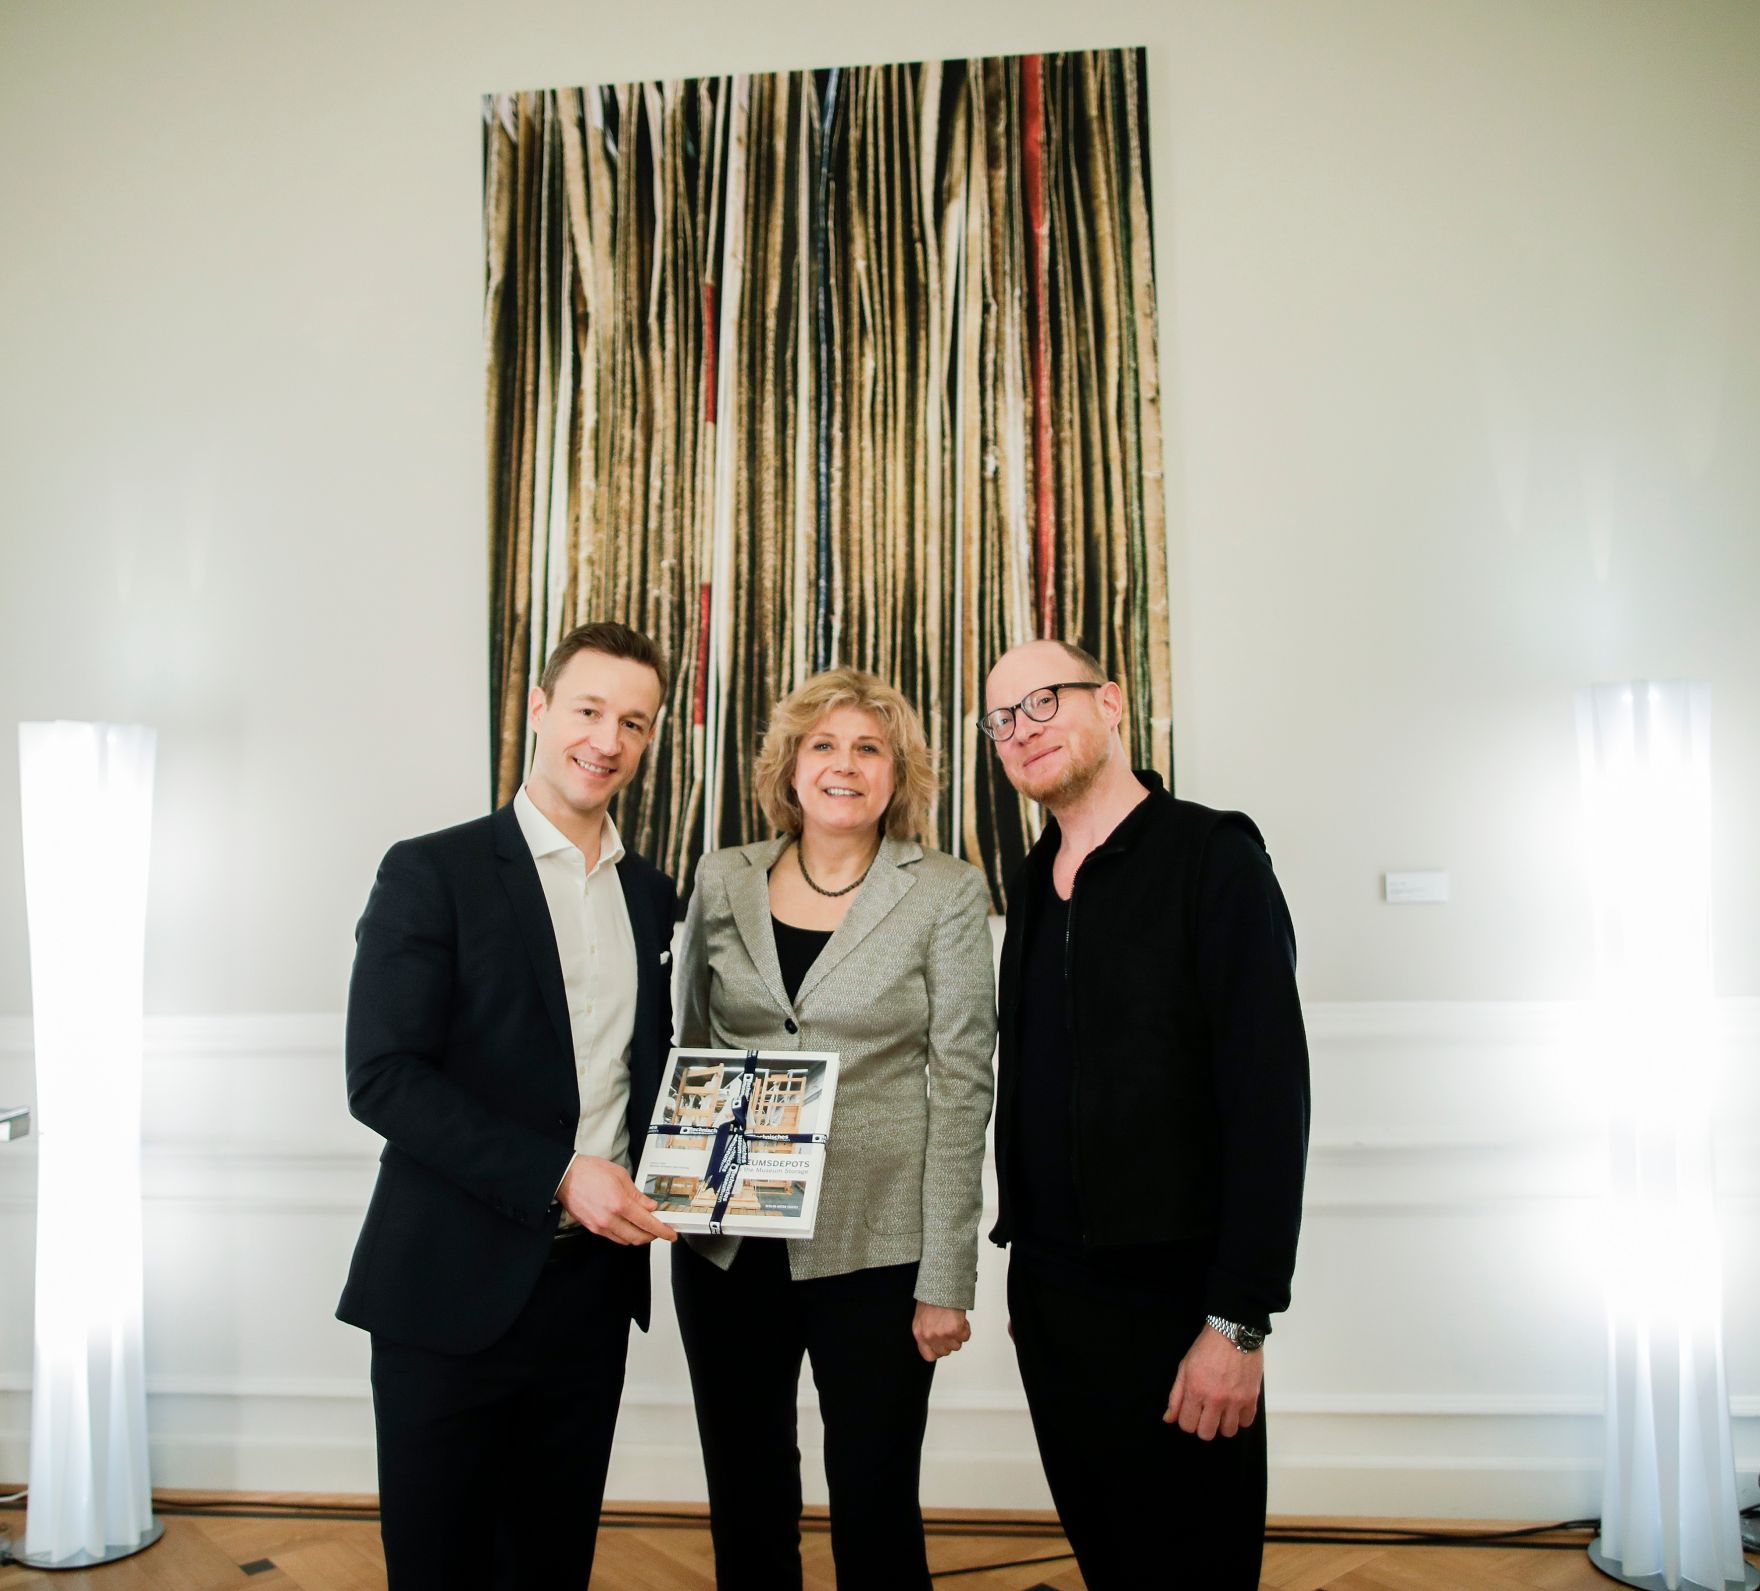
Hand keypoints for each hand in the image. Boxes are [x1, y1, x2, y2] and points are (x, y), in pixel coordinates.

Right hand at [557, 1155, 677, 1245]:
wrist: (565, 1176)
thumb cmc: (589, 1171)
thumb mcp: (620, 1175)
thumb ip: (637, 1194)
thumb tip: (650, 1206)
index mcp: (620, 1203)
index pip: (647, 1223)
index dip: (662, 1231)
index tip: (671, 1234)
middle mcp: (610, 1219)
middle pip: (638, 1237)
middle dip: (653, 1236)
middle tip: (661, 1230)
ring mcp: (600, 1226)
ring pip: (626, 1240)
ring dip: (639, 1237)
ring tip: (646, 1227)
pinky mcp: (592, 1228)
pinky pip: (614, 1238)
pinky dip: (625, 1235)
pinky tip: (629, 1226)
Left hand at [912, 1302, 970, 1361]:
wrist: (940, 1284)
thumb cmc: (932, 1297)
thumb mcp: (922, 1317)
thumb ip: (926, 1332)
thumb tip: (935, 1341)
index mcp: (919, 1333)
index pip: (929, 1356)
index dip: (938, 1351)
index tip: (942, 1345)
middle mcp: (930, 1336)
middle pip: (945, 1352)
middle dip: (949, 1341)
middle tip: (949, 1327)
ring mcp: (942, 1334)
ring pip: (956, 1345)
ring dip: (958, 1334)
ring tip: (953, 1320)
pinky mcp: (954, 1329)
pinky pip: (965, 1337)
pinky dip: (966, 1328)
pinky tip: (960, 1319)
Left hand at [1163, 1322, 1261, 1438]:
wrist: (1233, 1332)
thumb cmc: (1207, 1348)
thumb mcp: (1185, 1368)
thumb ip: (1176, 1396)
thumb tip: (1169, 1419)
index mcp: (1196, 1390)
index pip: (1187, 1425)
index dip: (1187, 1421)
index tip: (1191, 1413)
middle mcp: (1216, 1399)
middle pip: (1207, 1434)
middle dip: (1203, 1426)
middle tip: (1206, 1413)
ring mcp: (1236, 1400)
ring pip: (1228, 1432)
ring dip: (1223, 1424)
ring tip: (1222, 1410)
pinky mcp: (1252, 1398)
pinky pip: (1246, 1422)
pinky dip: (1240, 1418)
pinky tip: (1235, 1407)